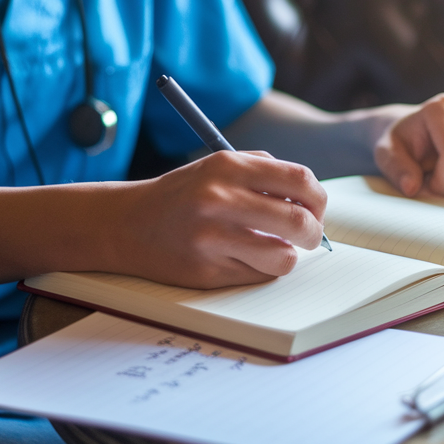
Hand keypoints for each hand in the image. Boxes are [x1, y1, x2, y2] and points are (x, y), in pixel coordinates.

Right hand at [117, 150, 326, 289]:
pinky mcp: (206, 270)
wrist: (126, 223)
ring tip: (274, 250)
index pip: (300, 180)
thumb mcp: (219, 167)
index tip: (314, 210)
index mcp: (228, 166)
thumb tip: (313, 200)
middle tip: (307, 237)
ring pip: (283, 258)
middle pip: (298, 221)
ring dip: (287, 257)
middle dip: (312, 233)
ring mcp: (212, 237)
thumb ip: (265, 174)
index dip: (318, 199)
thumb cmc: (184, 194)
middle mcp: (220, 199)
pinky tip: (243, 259)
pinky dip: (261, 270)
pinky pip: (257, 276)